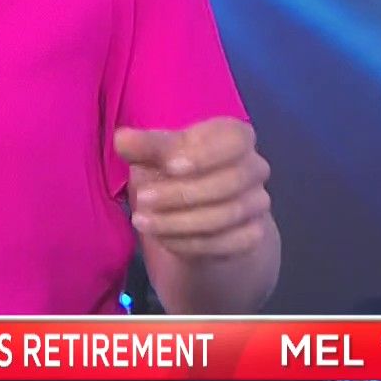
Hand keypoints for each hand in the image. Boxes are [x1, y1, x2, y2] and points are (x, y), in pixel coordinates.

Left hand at [116, 117, 271, 259]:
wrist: (197, 207)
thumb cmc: (177, 167)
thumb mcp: (159, 152)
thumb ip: (145, 146)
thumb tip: (123, 139)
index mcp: (237, 137)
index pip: (234, 140)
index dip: (204, 154)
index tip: (169, 165)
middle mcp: (255, 168)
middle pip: (230, 182)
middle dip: (182, 193)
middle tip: (142, 199)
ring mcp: (258, 204)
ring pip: (226, 216)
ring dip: (179, 222)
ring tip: (142, 221)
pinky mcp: (252, 235)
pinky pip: (226, 243)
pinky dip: (190, 243)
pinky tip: (162, 238)